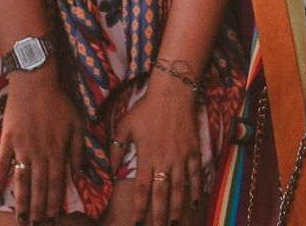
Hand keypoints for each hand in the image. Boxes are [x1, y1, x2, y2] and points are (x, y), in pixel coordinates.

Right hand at [0, 73, 80, 224]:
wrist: (35, 82)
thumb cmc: (59, 101)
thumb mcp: (77, 123)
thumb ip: (77, 149)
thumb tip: (79, 172)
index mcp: (57, 150)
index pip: (56, 183)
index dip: (54, 203)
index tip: (53, 218)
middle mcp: (40, 153)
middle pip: (39, 187)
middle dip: (38, 209)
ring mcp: (22, 148)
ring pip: (22, 181)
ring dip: (21, 202)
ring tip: (21, 219)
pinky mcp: (8, 140)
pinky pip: (3, 163)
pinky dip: (0, 179)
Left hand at [113, 72, 202, 225]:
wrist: (173, 93)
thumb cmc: (146, 109)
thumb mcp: (124, 126)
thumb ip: (116, 149)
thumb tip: (110, 169)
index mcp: (146, 156)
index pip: (142, 189)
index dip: (140, 208)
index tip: (137, 223)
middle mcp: (164, 160)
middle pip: (162, 194)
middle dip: (159, 215)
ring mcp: (181, 157)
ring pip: (179, 188)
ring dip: (176, 207)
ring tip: (174, 223)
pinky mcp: (193, 151)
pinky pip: (195, 174)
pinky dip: (195, 189)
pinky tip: (194, 203)